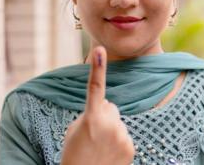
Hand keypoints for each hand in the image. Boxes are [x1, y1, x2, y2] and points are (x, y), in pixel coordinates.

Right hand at [61, 46, 134, 164]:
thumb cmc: (73, 154)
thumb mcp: (74, 130)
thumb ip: (90, 114)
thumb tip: (106, 110)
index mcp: (91, 117)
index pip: (95, 87)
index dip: (97, 67)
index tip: (99, 49)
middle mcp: (110, 124)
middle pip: (109, 107)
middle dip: (102, 115)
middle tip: (91, 134)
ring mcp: (122, 136)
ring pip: (117, 122)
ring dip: (109, 129)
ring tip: (99, 147)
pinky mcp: (130, 147)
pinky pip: (123, 135)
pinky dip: (116, 141)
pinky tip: (107, 153)